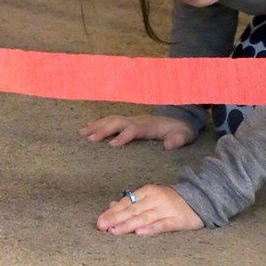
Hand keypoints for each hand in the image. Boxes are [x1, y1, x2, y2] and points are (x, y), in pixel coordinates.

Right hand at [80, 114, 195, 150]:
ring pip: (112, 120)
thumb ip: (177, 140)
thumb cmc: (180, 131)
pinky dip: (99, 123)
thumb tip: (168, 144)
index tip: (111, 145)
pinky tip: (87, 127)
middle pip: (118, 122)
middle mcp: (138, 121)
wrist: (181, 120)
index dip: (123, 136)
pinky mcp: (129, 122)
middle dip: (103, 129)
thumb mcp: (183, 136)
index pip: (133, 129)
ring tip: (82, 132)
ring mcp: (132, 120)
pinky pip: (112, 121)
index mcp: (148, 126)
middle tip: (88, 138)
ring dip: (97, 125)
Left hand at [97, 185, 203, 236]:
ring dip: (128, 225)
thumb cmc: (170, 201)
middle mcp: (156, 199)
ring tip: (115, 232)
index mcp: (148, 191)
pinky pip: (162, 225)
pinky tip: (140, 234)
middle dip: (116, 219)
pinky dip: (150, 229)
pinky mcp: (177, 220)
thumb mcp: (150, 197)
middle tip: (101, 227)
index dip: (113, 212)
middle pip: (133, 210)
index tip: (100, 221)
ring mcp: (166, 209)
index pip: (127, 202)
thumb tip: (111, 205)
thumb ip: (131, 202)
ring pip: (144, 218)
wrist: (199, 200)